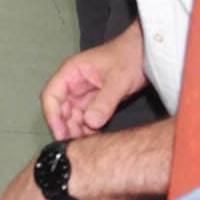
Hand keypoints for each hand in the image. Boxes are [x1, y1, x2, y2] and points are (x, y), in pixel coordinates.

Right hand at [42, 25, 146, 139]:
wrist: (147, 53)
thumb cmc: (129, 57)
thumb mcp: (118, 80)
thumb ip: (104, 102)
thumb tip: (90, 123)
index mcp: (71, 72)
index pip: (51, 96)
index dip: (52, 116)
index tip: (59, 134)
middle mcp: (73, 83)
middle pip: (61, 109)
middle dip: (66, 127)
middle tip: (76, 146)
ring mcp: (84, 93)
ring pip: (73, 116)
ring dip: (78, 130)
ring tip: (88, 145)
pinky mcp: (96, 101)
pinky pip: (87, 118)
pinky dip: (89, 129)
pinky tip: (97, 139)